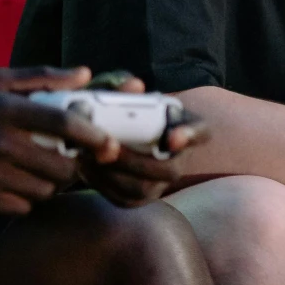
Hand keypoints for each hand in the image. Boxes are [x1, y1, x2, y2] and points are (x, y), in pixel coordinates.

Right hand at [0, 66, 123, 214]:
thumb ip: (41, 77)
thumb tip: (87, 74)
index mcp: (5, 109)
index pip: (65, 126)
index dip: (95, 137)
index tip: (110, 144)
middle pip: (61, 167)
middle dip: (73, 166)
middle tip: (68, 160)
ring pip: (45, 191)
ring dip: (51, 184)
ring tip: (42, 171)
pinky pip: (23, 207)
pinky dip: (28, 199)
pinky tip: (19, 184)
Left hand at [76, 72, 204, 205]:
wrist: (118, 132)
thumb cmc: (129, 110)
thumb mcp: (131, 97)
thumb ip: (131, 92)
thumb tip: (134, 86)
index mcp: (187, 129)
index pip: (200, 131)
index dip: (189, 135)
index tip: (172, 136)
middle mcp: (180, 160)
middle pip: (169, 171)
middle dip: (135, 161)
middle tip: (108, 148)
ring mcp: (160, 183)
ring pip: (143, 189)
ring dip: (114, 174)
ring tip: (89, 157)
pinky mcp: (138, 198)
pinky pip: (124, 199)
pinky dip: (102, 184)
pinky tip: (84, 167)